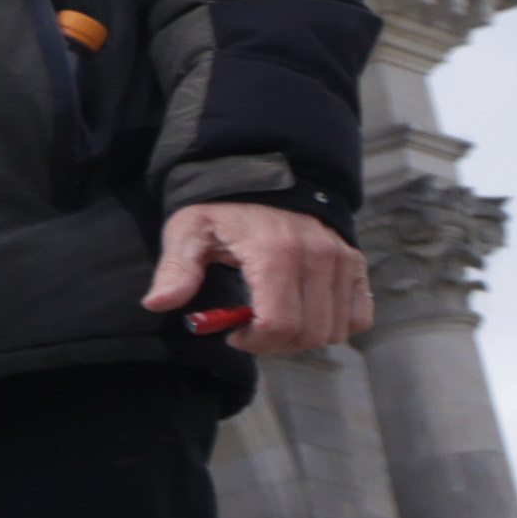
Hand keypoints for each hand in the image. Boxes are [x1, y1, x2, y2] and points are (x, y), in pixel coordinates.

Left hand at [153, 200, 369, 363]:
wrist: (262, 175)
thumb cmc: (221, 208)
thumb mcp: (189, 232)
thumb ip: (177, 270)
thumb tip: (157, 303)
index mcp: (275, 252)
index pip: (279, 324)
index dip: (255, 341)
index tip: (233, 333)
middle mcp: (317, 257)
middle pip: (309, 333)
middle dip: (276, 343)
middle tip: (251, 329)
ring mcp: (342, 260)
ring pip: (335, 329)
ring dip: (304, 336)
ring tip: (275, 318)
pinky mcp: (355, 263)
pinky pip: (359, 315)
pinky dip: (334, 324)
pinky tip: (304, 312)